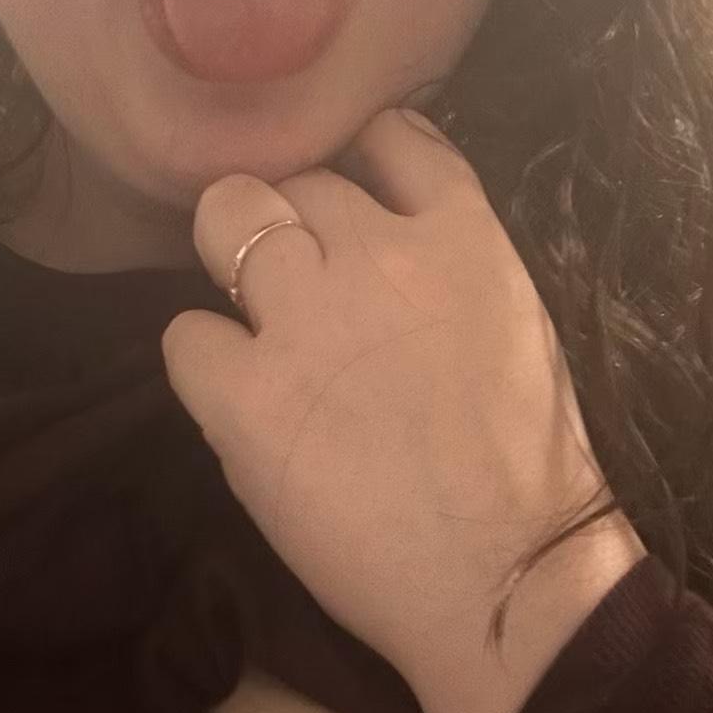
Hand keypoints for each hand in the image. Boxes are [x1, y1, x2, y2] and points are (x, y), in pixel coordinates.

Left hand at [162, 107, 639, 690]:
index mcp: (462, 237)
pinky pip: (185, 335)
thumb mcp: (516, 324)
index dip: (354, 160)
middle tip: (293, 282)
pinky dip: (204, 363)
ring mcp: (306, 319)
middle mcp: (379, 254)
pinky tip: (237, 401)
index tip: (346, 202)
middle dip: (286, 219)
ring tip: (255, 326)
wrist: (508, 578)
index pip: (389, 134)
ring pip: (228, 218)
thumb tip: (386, 240)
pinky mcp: (245, 394)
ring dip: (233, 262)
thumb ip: (450, 264)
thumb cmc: (528, 470)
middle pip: (293, 179)